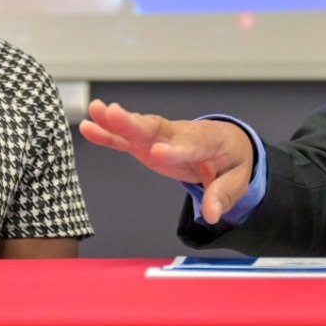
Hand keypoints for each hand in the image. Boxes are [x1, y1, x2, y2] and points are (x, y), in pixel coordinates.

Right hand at [79, 99, 255, 223]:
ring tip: (96, 110)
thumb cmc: (231, 160)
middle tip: (113, 113)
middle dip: (134, 123)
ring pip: (139, 128)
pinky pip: (127, 139)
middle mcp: (181, 133)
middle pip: (157, 128)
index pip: (190, 145)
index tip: (158, 153)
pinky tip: (89, 127)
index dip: (175, 149)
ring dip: (117, 120)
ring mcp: (163, 136)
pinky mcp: (148, 143)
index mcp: (208, 141)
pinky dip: (109, 133)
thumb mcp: (237, 179)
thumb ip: (222, 195)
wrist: (226, 143)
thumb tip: (211, 215)